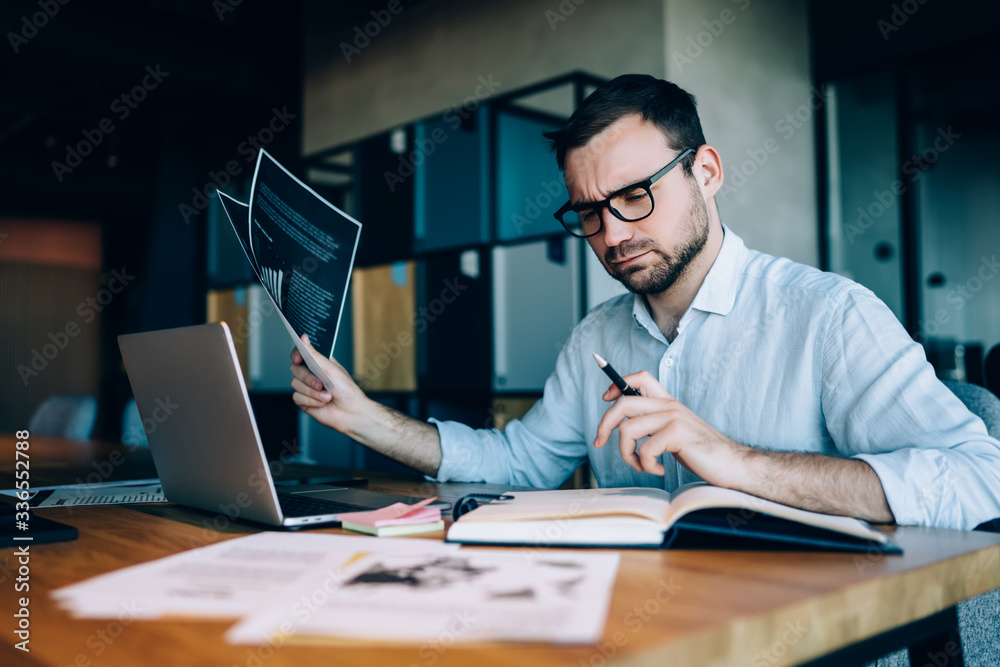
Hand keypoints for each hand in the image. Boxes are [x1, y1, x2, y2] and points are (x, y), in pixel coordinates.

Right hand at [289, 335, 369, 434]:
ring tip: (327, 396)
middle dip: (307, 378)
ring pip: (295, 384)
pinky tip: (322, 403)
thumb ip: (314, 355)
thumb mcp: (331, 369)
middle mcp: (310, 374)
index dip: (296, 354)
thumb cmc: (346, 390)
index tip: (298, 359)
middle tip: (321, 384)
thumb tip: (303, 338)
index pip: (300, 353)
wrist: (351, 413)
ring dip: (312, 392)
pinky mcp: (304, 401)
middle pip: (294, 368)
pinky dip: (311, 400)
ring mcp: (306, 388)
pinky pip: (297, 397)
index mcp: (318, 363)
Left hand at [593, 370, 747, 484]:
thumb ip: (654, 424)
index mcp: (668, 403)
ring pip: (627, 429)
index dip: (617, 384)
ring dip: (627, 454)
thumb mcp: (674, 432)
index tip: (605, 399)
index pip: (640, 377)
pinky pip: (644, 450)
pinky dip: (646, 466)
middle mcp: (669, 406)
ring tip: (642, 465)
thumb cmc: (702, 453)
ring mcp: (673, 418)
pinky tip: (658, 470)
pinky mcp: (677, 433)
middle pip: (623, 403)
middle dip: (604, 424)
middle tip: (599, 443)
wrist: (731, 465)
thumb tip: (624, 425)